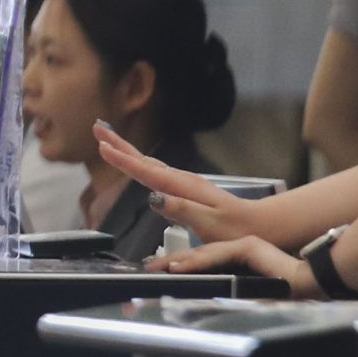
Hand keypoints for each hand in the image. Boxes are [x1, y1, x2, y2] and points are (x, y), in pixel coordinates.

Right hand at [93, 127, 284, 247]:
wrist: (261, 225)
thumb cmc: (237, 229)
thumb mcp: (209, 223)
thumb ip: (181, 210)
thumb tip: (153, 197)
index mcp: (184, 187)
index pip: (146, 171)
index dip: (123, 160)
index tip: (102, 147)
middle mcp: (182, 181)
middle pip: (144, 160)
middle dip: (119, 144)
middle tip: (97, 127)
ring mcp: (185, 184)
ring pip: (149, 164)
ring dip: (127, 152)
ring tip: (107, 141)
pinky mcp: (186, 189)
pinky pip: (156, 172)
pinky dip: (140, 164)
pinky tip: (137, 164)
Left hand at [159, 231, 313, 293]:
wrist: (309, 288)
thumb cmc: (281, 298)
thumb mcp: (242, 301)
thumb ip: (222, 300)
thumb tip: (195, 310)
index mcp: (233, 269)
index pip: (200, 268)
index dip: (178, 271)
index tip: (156, 277)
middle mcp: (235, 255)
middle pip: (197, 258)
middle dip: (171, 264)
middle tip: (148, 270)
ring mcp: (242, 247)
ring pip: (204, 254)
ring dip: (181, 261)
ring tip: (160, 268)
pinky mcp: (250, 245)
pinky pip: (219, 253)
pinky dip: (200, 260)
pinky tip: (182, 267)